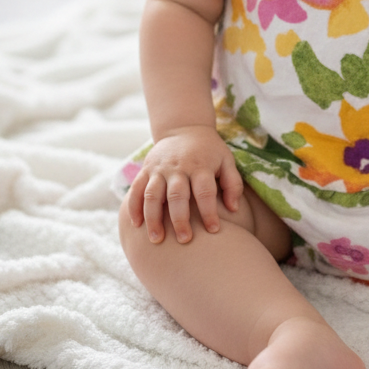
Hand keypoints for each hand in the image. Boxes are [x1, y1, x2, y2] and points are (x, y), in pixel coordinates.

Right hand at [125, 125, 243, 243]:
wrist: (184, 128)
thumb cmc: (209, 150)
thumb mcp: (227, 160)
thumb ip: (233, 183)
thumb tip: (234, 209)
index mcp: (200, 166)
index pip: (205, 191)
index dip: (209, 211)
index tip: (213, 231)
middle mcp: (178, 167)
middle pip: (177, 195)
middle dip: (179, 219)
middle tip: (184, 240)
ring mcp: (159, 169)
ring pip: (153, 194)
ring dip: (153, 218)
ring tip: (156, 239)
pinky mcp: (146, 169)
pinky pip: (137, 189)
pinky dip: (134, 207)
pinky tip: (136, 225)